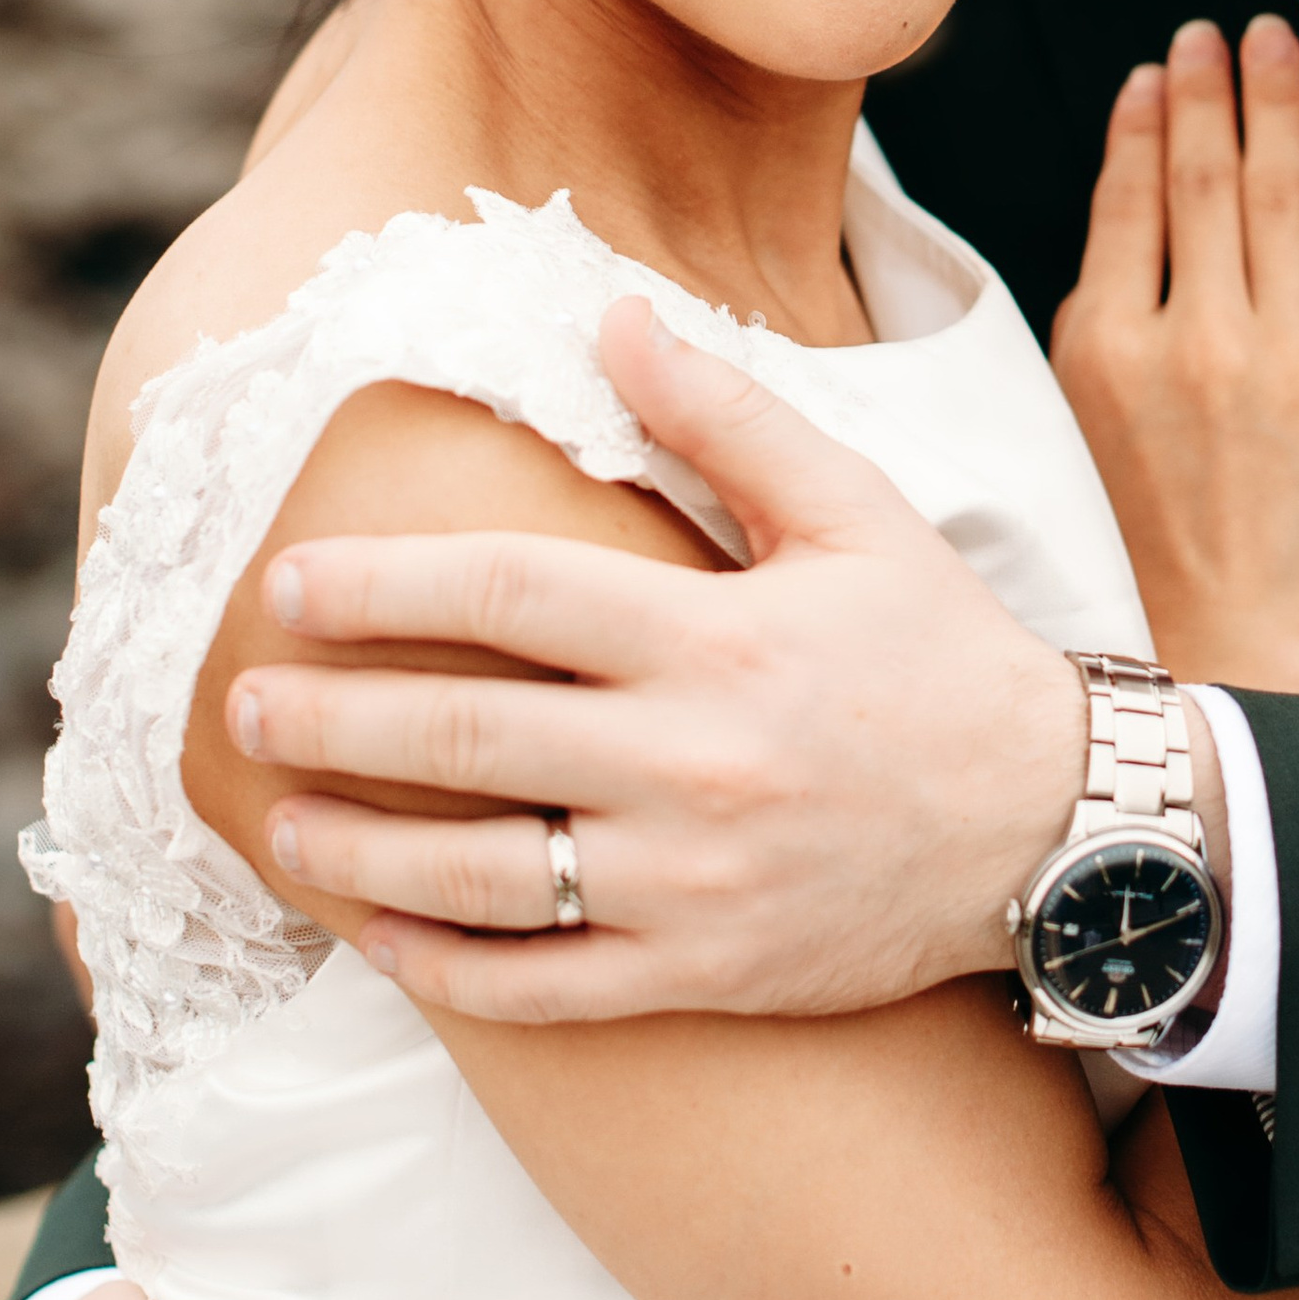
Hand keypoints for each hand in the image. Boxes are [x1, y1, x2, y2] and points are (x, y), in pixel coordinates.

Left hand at [236, 298, 1132, 1022]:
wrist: (1056, 831)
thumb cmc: (943, 657)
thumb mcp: (855, 512)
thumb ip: (724, 418)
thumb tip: (613, 312)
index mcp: (715, 637)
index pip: (508, 596)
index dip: (382, 586)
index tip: (289, 584)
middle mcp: (688, 762)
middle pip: (464, 733)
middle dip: (332, 714)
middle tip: (242, 700)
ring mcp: (688, 880)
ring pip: (478, 873)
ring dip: (355, 848)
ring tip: (276, 824)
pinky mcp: (701, 971)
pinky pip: (540, 987)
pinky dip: (442, 969)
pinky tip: (374, 938)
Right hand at [1050, 16, 1298, 695]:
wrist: (1233, 634)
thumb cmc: (1146, 534)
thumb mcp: (1084, 416)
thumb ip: (1106, 308)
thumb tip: (1136, 195)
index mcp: (1107, 348)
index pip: (1131, 199)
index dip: (1146, 124)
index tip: (1156, 72)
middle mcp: (1194, 341)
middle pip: (1206, 180)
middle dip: (1212, 91)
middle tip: (1215, 30)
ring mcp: (1284, 357)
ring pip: (1278, 197)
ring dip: (1277, 105)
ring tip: (1274, 43)